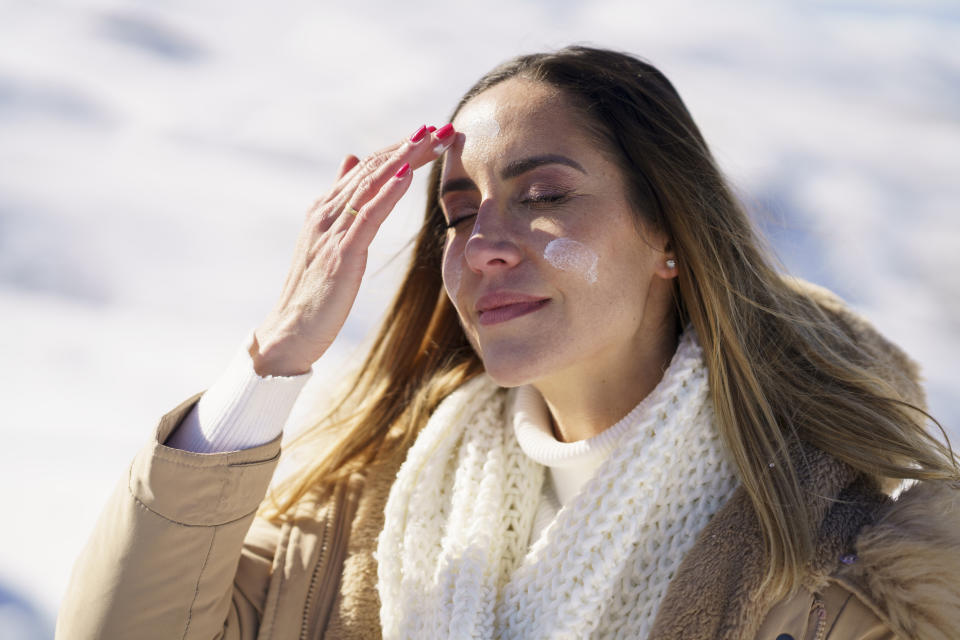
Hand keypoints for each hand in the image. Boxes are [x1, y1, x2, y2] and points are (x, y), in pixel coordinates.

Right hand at [250, 124, 454, 375]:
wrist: (289, 331)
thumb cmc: (313, 292)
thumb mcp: (327, 238)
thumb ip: (341, 199)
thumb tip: (351, 159)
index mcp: (325, 208)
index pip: (369, 168)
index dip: (402, 148)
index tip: (433, 133)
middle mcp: (326, 212)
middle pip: (374, 168)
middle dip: (412, 146)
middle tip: (444, 127)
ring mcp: (332, 231)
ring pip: (372, 184)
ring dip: (406, 158)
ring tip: (433, 138)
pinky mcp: (341, 253)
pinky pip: (368, 216)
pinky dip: (388, 191)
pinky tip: (409, 174)